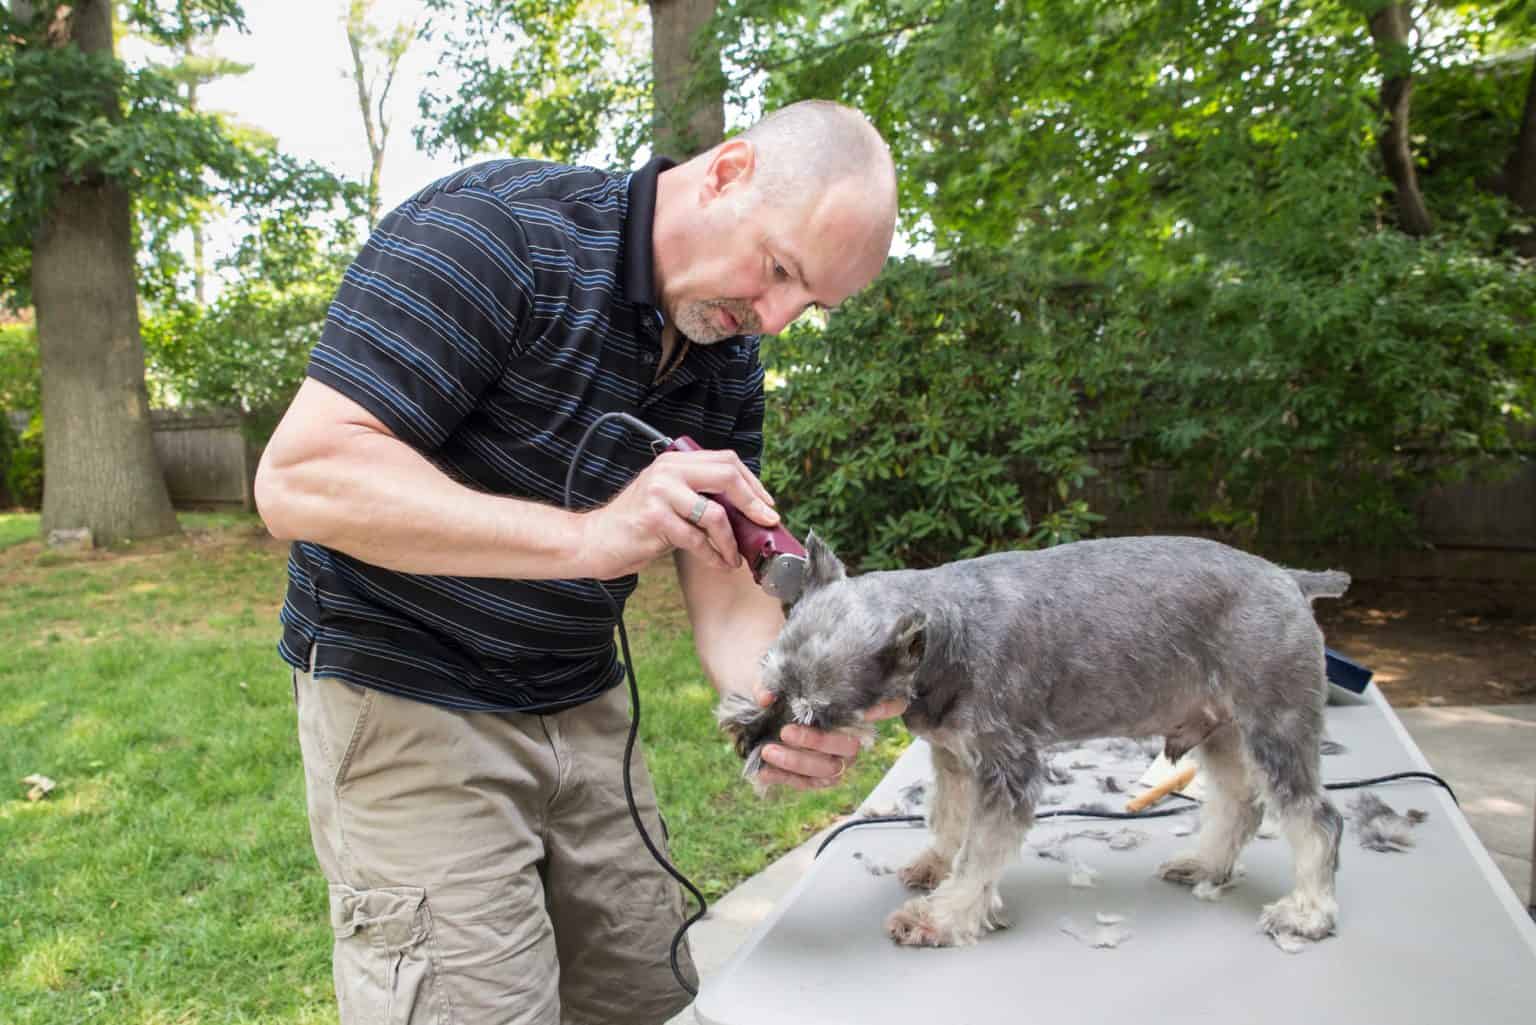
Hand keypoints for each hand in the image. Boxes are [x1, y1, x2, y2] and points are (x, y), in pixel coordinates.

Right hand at [579, 447, 777, 577]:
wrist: (595, 540)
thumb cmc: (637, 524)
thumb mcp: (669, 498)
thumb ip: (700, 495)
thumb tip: (747, 511)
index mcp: (676, 460)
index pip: (727, 460)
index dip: (753, 483)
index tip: (766, 506)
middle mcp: (669, 470)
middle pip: (727, 476)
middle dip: (753, 503)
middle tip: (766, 524)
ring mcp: (660, 492)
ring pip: (715, 514)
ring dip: (731, 541)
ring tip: (734, 557)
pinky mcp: (654, 518)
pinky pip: (696, 539)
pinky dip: (713, 555)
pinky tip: (718, 564)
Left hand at [752, 685, 908, 790]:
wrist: (767, 711)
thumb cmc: (785, 687)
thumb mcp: (778, 679)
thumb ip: (771, 684)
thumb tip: (765, 697)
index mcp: (853, 706)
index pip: (891, 705)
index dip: (887, 708)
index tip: (868, 708)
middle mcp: (853, 735)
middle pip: (850, 745)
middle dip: (818, 741)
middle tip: (785, 731)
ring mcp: (838, 759)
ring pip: (830, 769)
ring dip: (797, 762)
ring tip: (768, 751)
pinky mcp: (820, 778)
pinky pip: (808, 784)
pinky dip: (785, 778)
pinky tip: (763, 770)